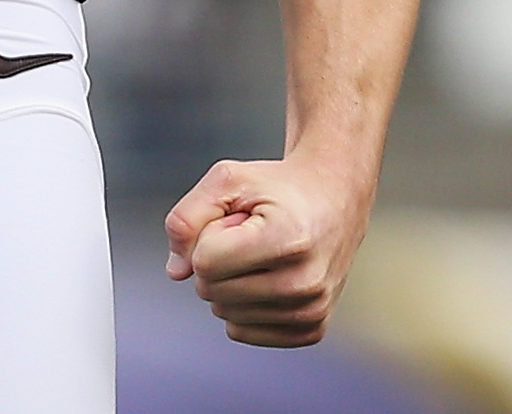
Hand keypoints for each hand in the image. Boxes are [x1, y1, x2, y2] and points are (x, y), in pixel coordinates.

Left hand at [163, 155, 373, 346]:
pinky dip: (242, 305)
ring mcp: (311, 310)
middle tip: (251, 234)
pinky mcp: (312, 329)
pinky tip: (268, 277)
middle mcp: (305, 281)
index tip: (238, 219)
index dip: (208, 235)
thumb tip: (177, 271)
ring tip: (263, 252)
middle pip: (210, 290)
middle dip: (216, 258)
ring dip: (230, 281)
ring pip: (223, 312)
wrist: (334, 197)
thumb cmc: (278, 187)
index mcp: (287, 239)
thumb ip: (186, 218)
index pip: (204, 262)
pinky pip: (241, 330)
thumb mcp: (227, 180)